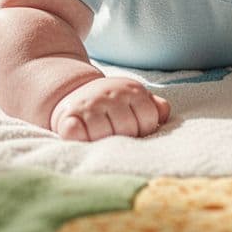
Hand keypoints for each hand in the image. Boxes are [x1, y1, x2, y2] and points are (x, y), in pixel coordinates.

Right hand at [49, 77, 170, 140]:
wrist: (74, 91)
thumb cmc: (112, 103)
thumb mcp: (134, 98)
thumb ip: (153, 106)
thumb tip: (163, 113)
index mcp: (132, 90)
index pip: (148, 118)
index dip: (144, 130)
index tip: (135, 131)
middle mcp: (110, 94)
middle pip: (128, 129)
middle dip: (125, 138)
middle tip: (118, 136)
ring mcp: (89, 105)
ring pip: (104, 134)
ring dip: (104, 142)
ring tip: (102, 137)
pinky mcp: (68, 117)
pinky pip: (76, 134)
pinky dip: (80, 139)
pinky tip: (83, 136)